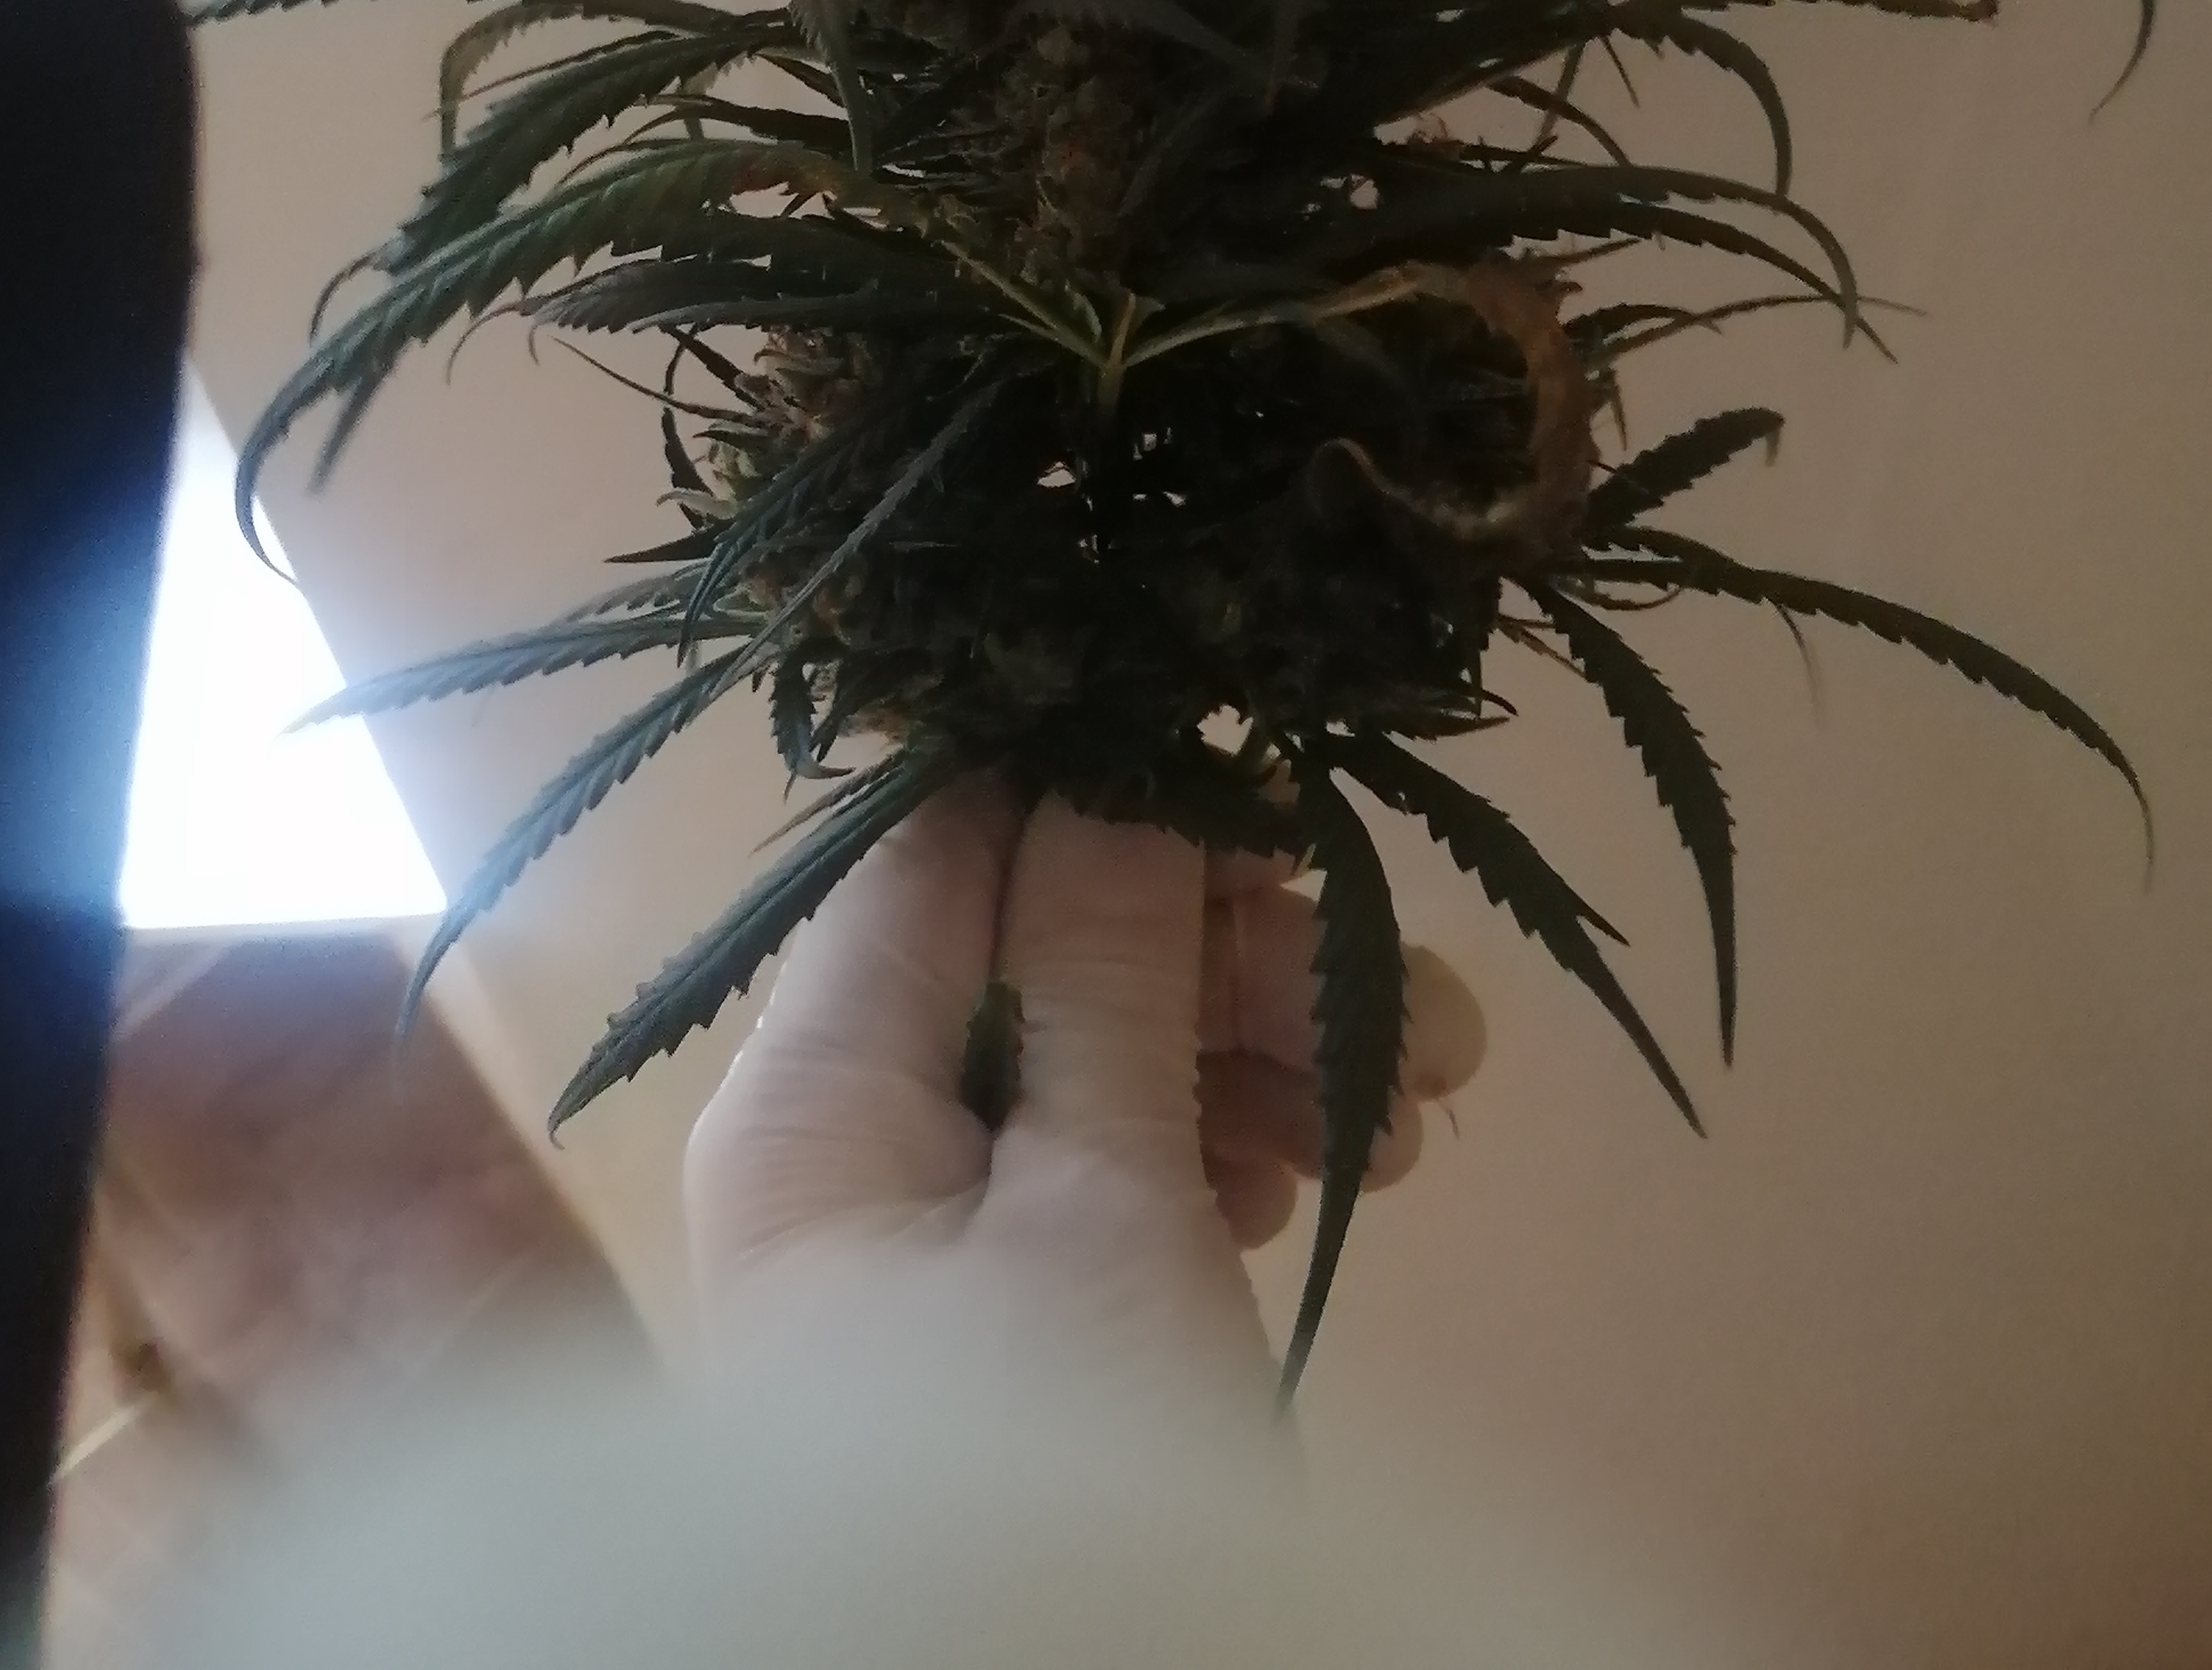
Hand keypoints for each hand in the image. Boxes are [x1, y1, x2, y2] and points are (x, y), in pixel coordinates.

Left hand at [684, 778, 1483, 1401]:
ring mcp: (917, 1223)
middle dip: (1228, 950)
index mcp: (814, 1083)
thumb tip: (1112, 770)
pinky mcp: (993, 1303)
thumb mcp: (1102, 1207)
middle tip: (1402, 1001)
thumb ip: (1108, 974)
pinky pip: (1106, 1161)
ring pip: (1096, 1053)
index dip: (1107, 795)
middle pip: (1036, 945)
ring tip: (1424, 1098)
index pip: (941, 841)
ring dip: (1262, 1045)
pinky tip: (1337, 1167)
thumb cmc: (1061, 1468)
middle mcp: (842, 1131)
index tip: (1275, 809)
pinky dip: (1225, 1145)